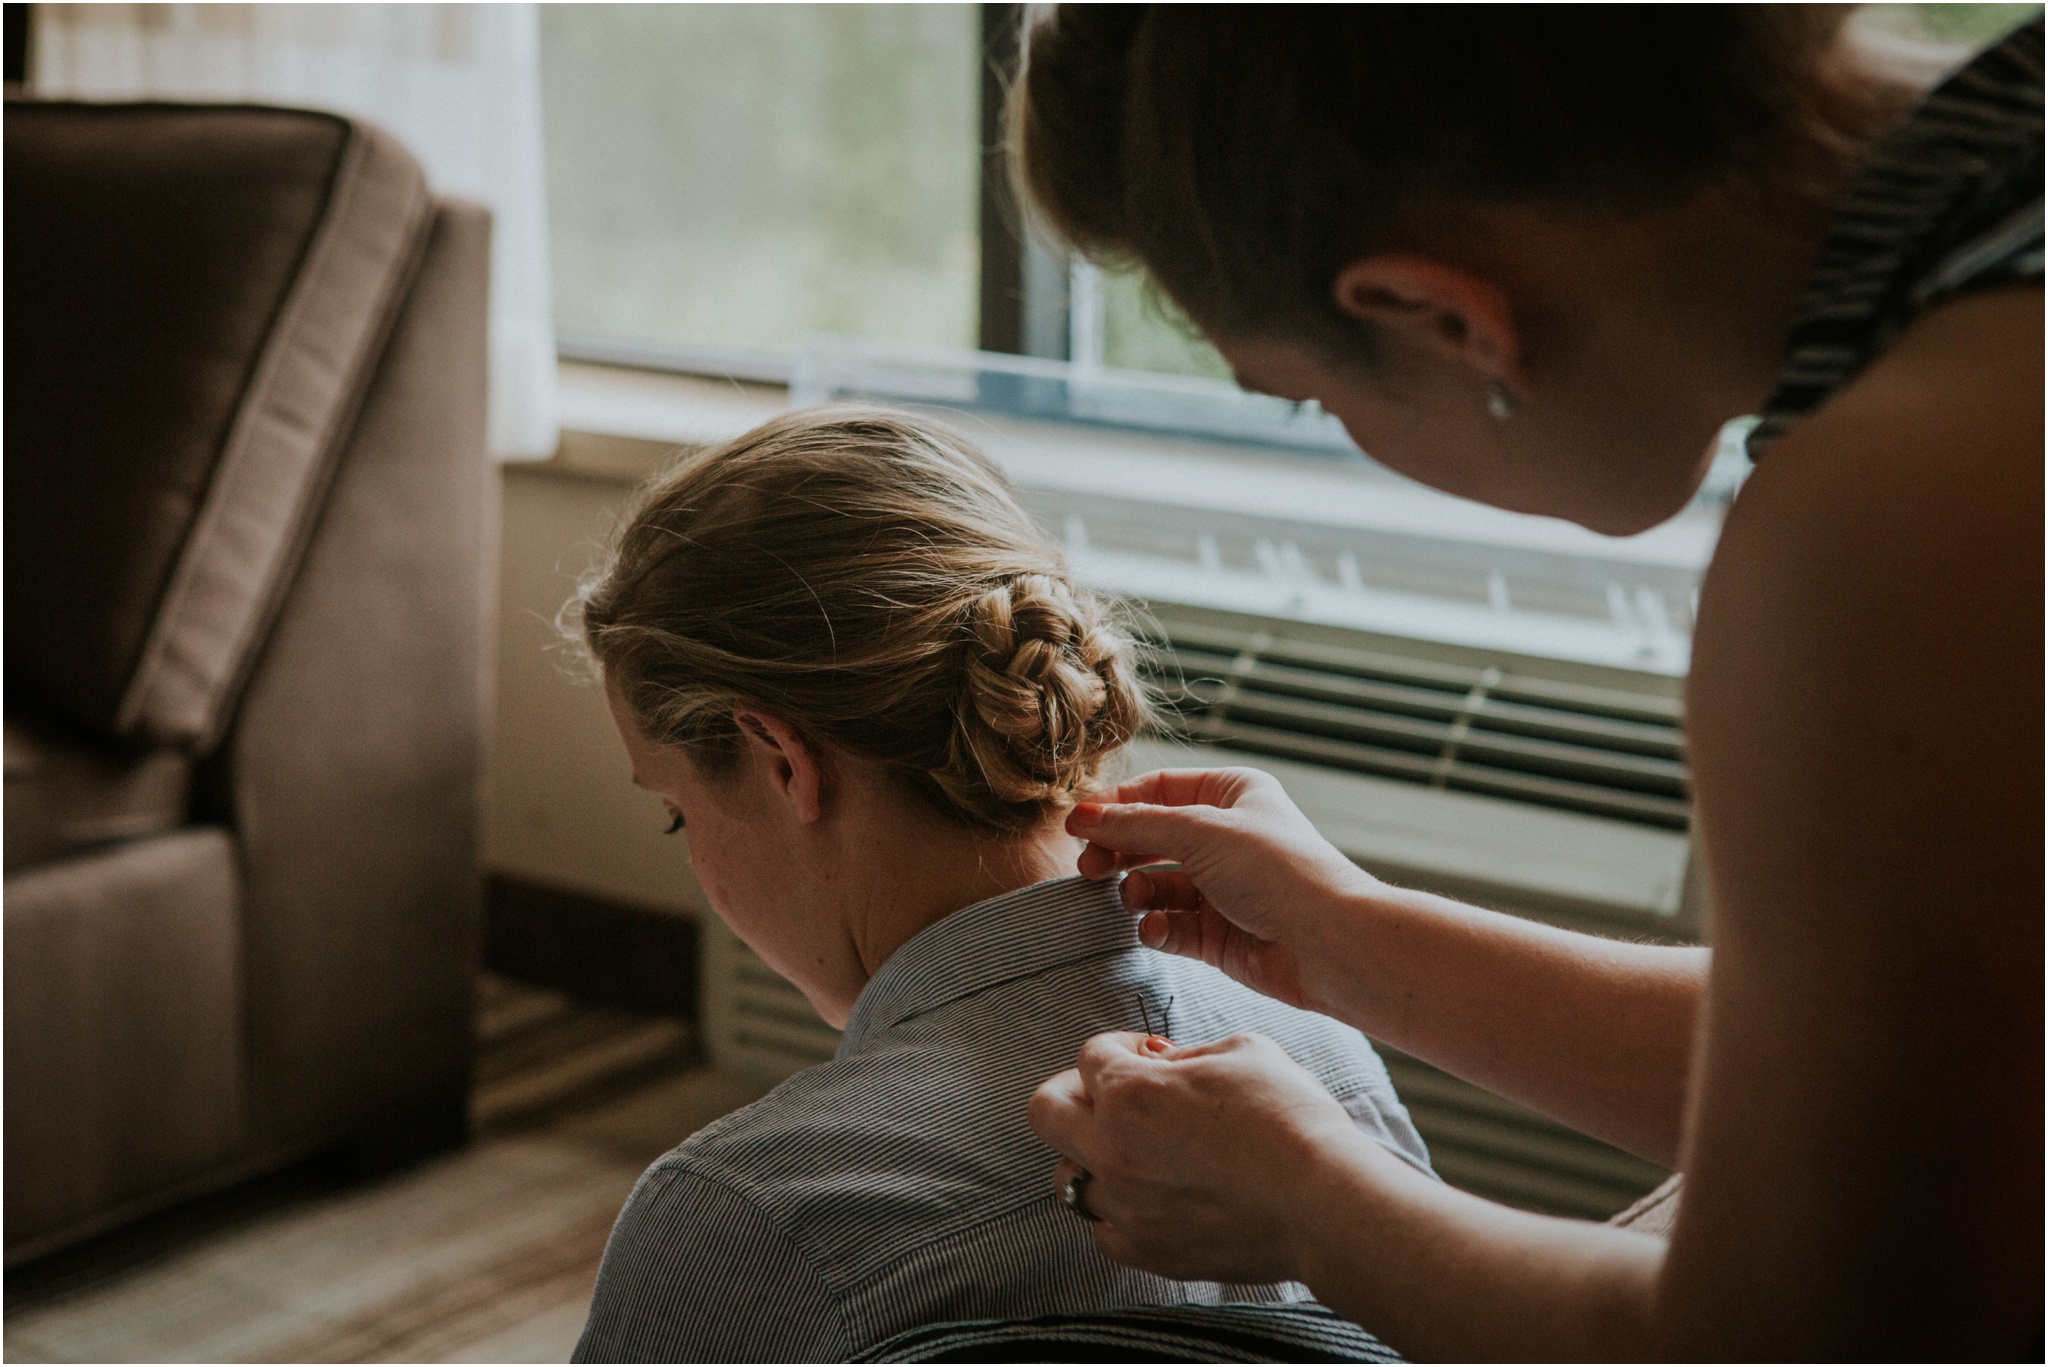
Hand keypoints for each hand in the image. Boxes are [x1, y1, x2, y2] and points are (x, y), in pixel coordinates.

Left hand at [1029, 1031, 1363, 1283]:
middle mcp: (1112, 1150)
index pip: (1090, 1055)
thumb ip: (1188, 1054)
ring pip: (1069, 1177)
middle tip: (1113, 1094)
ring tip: (1136, 1150)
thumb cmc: (1291, 1120)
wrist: (1324, 1204)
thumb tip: (1163, 1064)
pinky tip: (1150, 1197)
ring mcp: (1126, 1207)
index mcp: (1130, 1093)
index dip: (1122, 1047)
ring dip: (1094, 1155)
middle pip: (1046, 1111)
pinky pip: (1103, 1231)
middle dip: (1074, 1091)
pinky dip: (1117, 1211)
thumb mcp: (1244, 1052)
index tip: (1151, 1054)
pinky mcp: (1149, 1251)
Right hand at [1067, 768, 1379, 1012]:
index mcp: (1233, 794)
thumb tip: (1080, 816)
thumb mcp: (1198, 831)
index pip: (1160, 790)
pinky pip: (1173, 926)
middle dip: (1120, 852)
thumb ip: (1133, 824)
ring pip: (1159, 885)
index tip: (1076, 825)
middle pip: (1153, 838)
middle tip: (1090, 868)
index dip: (1117, 805)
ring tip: (1136, 898)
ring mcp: (1224, 888)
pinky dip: (1159, 927)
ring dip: (1140, 892)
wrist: (1327, 941)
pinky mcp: (1221, 935)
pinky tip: (1156, 929)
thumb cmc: (1278, 871)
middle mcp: (1229, 838)